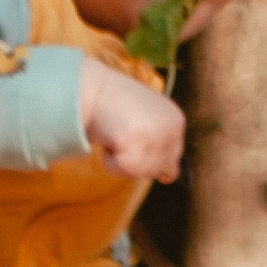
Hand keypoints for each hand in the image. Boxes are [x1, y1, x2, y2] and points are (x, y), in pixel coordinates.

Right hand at [80, 58, 185, 184]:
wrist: (90, 88)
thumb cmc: (112, 107)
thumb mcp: (145, 123)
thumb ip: (159, 147)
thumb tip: (169, 178)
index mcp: (176, 121)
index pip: (172, 161)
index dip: (146, 155)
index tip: (132, 134)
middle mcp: (172, 127)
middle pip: (157, 170)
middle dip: (135, 159)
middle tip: (122, 134)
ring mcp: (157, 134)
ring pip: (141, 172)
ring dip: (121, 160)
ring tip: (115, 133)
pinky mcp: (139, 141)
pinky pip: (125, 169)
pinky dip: (111, 161)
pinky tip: (109, 138)